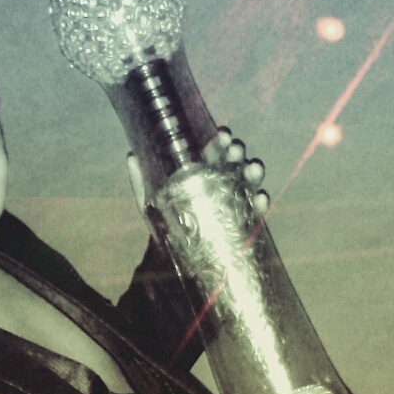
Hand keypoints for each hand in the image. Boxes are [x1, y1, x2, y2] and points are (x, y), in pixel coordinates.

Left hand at [126, 127, 268, 214]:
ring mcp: (234, 200)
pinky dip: (261, 202)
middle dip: (237, 152)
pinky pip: (256, 209)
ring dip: (254, 171)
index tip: (222, 135)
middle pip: (234, 161)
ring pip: (249, 180)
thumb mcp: (150, 203)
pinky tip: (261, 199)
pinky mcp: (242, 220)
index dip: (220, 140)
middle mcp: (220, 182)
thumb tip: (131, 155)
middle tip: (235, 151)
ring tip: (252, 169)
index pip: (213, 151)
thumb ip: (141, 181)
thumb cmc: (163, 225)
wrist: (174, 258)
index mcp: (201, 172)